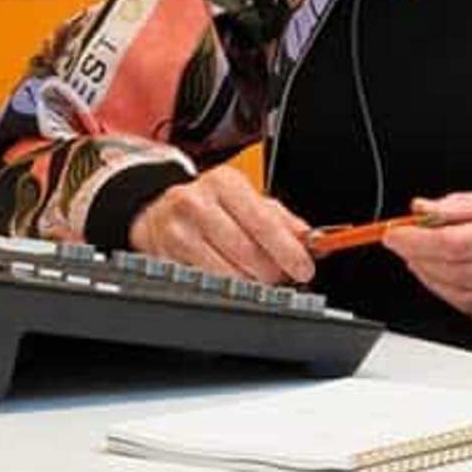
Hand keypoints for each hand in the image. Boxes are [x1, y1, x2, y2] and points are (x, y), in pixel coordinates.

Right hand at [130, 165, 315, 283]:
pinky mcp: (166, 258)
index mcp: (223, 183)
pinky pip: (208, 285)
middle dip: (272, 272)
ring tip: (253, 275)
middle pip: (248, 253)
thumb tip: (313, 241)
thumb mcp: (246, 200)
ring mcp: (177, 232)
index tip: (304, 268)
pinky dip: (227, 287)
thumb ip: (282, 220)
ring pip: (229, 274)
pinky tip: (229, 276)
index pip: (263, 222)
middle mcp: (196, 203)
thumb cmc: (209, 206)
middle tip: (279, 275)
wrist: (158, 212)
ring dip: (251, 283)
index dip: (288, 250)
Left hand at [385, 186, 471, 330]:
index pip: (454, 243)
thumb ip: (466, 205)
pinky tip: (454, 280)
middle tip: (406, 246)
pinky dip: (462, 297)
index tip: (396, 234)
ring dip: (435, 281)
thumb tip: (425, 209)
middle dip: (420, 259)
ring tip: (425, 262)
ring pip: (466, 298)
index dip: (415, 241)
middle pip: (455, 272)